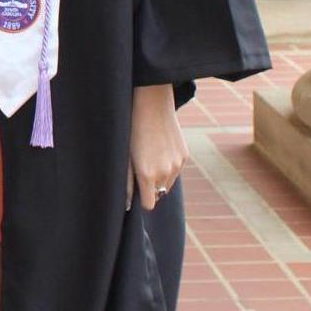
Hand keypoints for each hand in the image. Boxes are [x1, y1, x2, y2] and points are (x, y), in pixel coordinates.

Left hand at [126, 84, 186, 211]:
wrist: (152, 104)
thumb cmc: (132, 130)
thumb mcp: (125, 157)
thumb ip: (127, 183)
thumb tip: (128, 205)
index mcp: (148, 175)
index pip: (149, 204)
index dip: (141, 198)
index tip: (136, 189)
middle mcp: (166, 173)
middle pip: (159, 194)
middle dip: (150, 187)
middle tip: (140, 167)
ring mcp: (178, 164)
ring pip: (168, 183)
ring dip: (160, 177)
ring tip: (150, 156)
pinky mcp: (185, 155)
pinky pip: (176, 169)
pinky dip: (169, 166)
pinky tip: (160, 148)